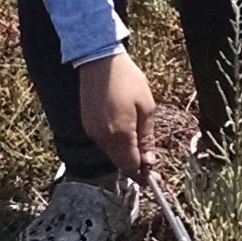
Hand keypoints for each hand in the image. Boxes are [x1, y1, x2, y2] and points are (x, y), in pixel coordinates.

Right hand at [77, 50, 159, 175]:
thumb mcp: (147, 107)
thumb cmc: (128, 80)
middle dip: (135, 168)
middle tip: (150, 167)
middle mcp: (103, 137)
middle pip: (120, 163)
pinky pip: (103, 143)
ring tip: (140, 148)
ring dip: (125, 156)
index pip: (131, 166)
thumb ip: (147, 137)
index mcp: (120, 134)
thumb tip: (149, 161)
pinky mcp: (87, 124)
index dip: (143, 175)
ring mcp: (92, 131)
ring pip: (111, 154)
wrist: (100, 61)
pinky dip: (115, 145)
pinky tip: (125, 136)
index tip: (153, 179)